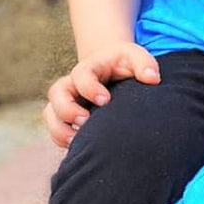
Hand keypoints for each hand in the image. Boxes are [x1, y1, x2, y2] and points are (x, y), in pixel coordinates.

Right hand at [43, 41, 160, 145]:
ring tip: (76, 141)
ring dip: (60, 129)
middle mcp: (73, 84)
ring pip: (51, 114)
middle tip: (85, 121)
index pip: (81, 75)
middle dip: (67, 109)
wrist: (112, 69)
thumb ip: (144, 64)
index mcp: (89, 67)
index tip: (105, 100)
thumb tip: (152, 78)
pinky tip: (78, 147)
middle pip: (56, 93)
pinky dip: (61, 139)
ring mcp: (67, 101)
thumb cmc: (124, 64)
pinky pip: (55, 129)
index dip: (89, 88)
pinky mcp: (66, 117)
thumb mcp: (135, 57)